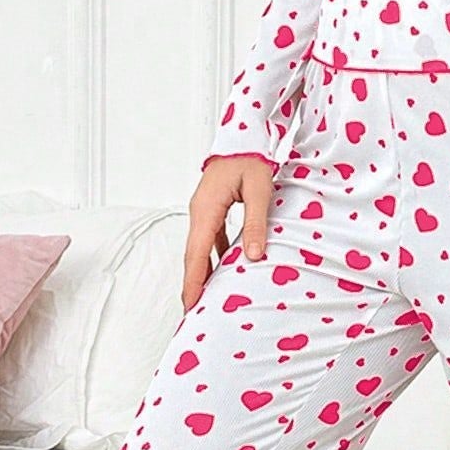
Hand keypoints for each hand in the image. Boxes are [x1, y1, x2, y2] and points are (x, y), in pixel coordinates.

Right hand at [182, 155, 273, 309]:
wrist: (242, 136)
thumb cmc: (250, 158)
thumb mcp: (259, 191)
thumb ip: (255, 224)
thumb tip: (253, 255)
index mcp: (206, 209)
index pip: (197, 254)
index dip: (193, 282)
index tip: (191, 304)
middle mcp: (199, 212)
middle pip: (192, 256)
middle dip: (192, 285)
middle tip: (192, 313)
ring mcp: (203, 211)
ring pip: (199, 250)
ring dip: (201, 274)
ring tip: (205, 298)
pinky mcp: (211, 210)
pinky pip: (209, 240)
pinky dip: (212, 258)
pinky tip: (221, 271)